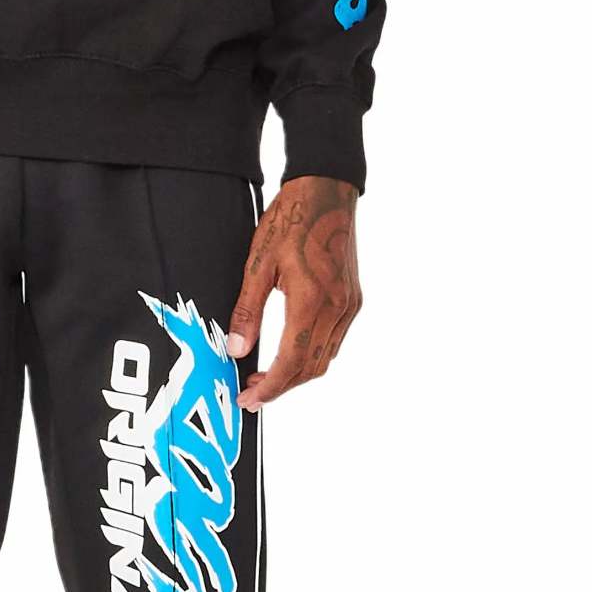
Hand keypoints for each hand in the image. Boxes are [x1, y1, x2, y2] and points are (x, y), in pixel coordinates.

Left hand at [225, 176, 362, 410]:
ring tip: (266, 376)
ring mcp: (350, 305)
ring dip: (298, 374)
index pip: (292, 362)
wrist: (327, 191)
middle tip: (252, 393)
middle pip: (311, 368)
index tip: (250, 400)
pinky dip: (313, 355)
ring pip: (326, 358)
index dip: (270, 388)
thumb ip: (247, 310)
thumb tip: (237, 349)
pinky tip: (291, 351)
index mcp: (312, 301)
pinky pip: (335, 341)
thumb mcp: (258, 263)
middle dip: (282, 387)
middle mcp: (337, 309)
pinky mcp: (354, 299)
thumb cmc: (290, 221)